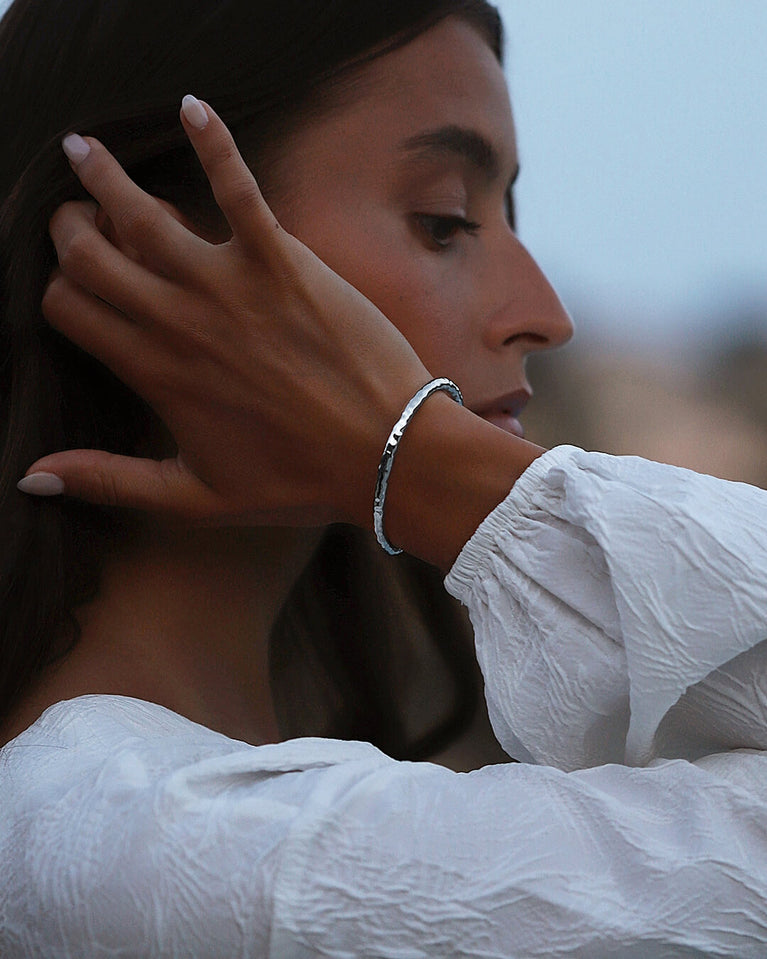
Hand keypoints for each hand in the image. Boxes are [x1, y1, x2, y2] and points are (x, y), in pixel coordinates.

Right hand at [24, 98, 430, 528]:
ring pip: (141, 214)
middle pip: (90, 254)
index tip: (70, 283)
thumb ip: (111, 480)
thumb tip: (32, 477)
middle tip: (75, 217)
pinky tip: (192, 106)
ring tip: (84, 148)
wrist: (385, 455)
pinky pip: (238, 188)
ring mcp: (230, 287)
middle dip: (69, 228)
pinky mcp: (283, 262)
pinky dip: (213, 142)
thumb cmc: (296, 481)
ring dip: (104, 175)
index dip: (57, 289)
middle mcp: (179, 322)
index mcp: (155, 372)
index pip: (70, 308)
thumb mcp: (194, 496)